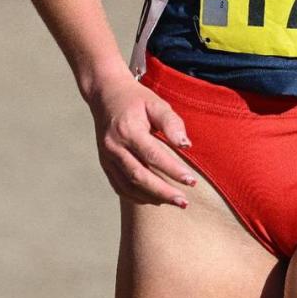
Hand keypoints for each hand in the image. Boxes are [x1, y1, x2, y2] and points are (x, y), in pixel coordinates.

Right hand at [89, 77, 196, 207]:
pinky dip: (137, 196)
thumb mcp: (156, 103)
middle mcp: (114, 146)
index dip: (173, 170)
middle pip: (139, 176)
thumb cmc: (136, 99)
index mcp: (128, 130)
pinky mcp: (105, 164)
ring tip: (173, 202)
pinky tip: (154, 199)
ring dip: (151, 197)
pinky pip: (120, 186)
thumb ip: (171, 123)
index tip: (191, 181)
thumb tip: (186, 145)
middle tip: (184, 202)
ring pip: (128, 185)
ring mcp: (107, 157)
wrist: (106, 95)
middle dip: (163, 192)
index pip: (153, 155)